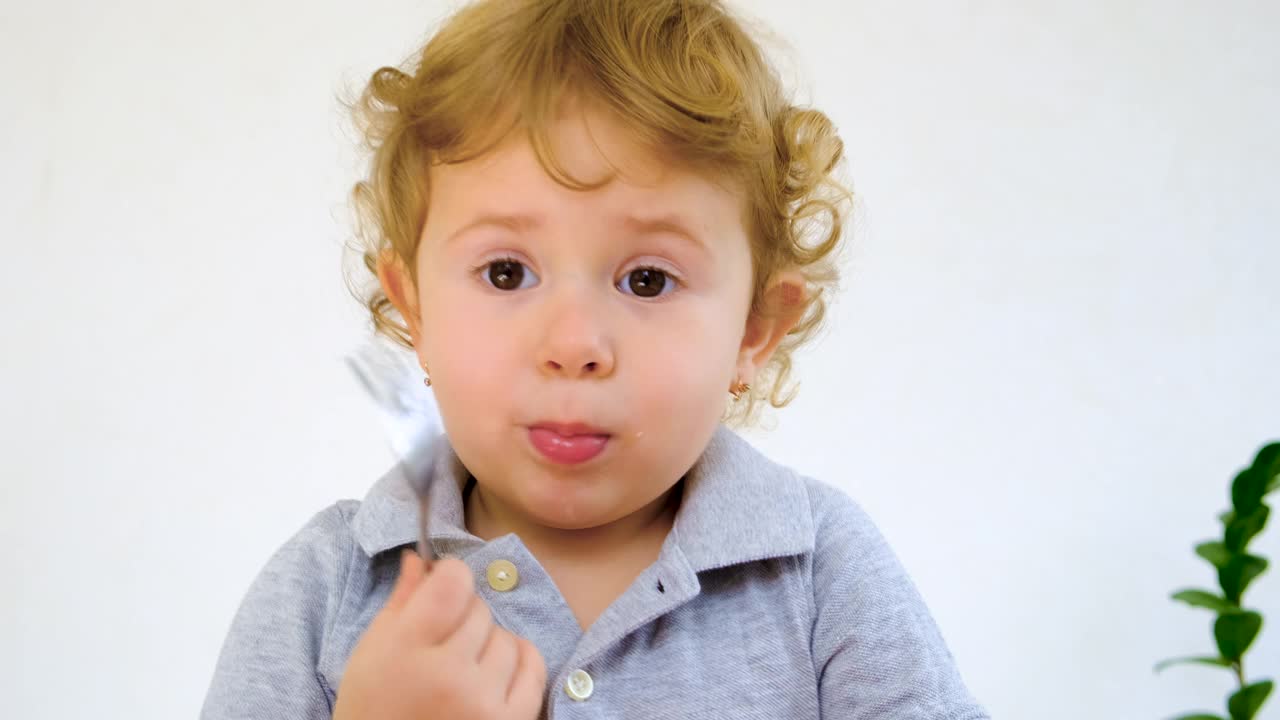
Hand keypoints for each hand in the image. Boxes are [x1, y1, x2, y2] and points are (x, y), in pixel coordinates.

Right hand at [333, 552, 546, 719]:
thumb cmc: (373, 706)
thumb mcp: (372, 650)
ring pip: (505, 637)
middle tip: (442, 644)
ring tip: (460, 669)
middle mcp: (450, 674)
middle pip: (480, 609)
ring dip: (487, 645)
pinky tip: (495, 672)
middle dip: (463, 618)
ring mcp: (483, 701)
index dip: (449, 576)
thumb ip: (402, 600)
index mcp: (407, 649)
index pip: (454, 582)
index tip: (441, 588)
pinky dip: (518, 662)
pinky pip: (532, 668)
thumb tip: (421, 558)